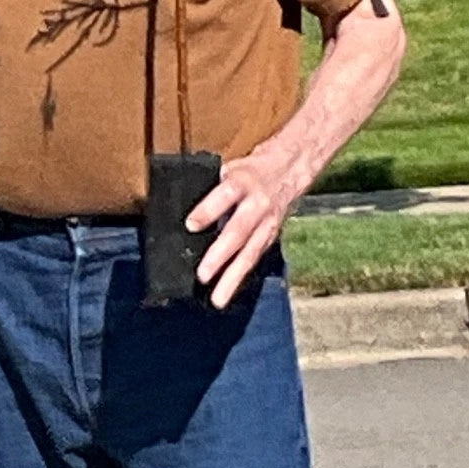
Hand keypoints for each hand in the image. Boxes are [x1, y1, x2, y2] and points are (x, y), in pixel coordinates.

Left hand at [187, 142, 305, 309]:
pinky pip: (255, 258)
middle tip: (202, 275)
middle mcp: (257, 204)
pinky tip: (228, 291)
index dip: (208, 210)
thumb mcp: (231, 168)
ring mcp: (267, 223)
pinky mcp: (271, 236)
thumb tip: (179, 205)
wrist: (289, 169)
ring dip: (233, 278)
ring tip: (217, 299)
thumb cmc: (250, 170)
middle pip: (238, 232)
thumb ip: (211, 187)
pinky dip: (241, 276)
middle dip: (220, 255)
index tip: (190, 225)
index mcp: (243, 182)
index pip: (225, 196)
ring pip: (250, 253)